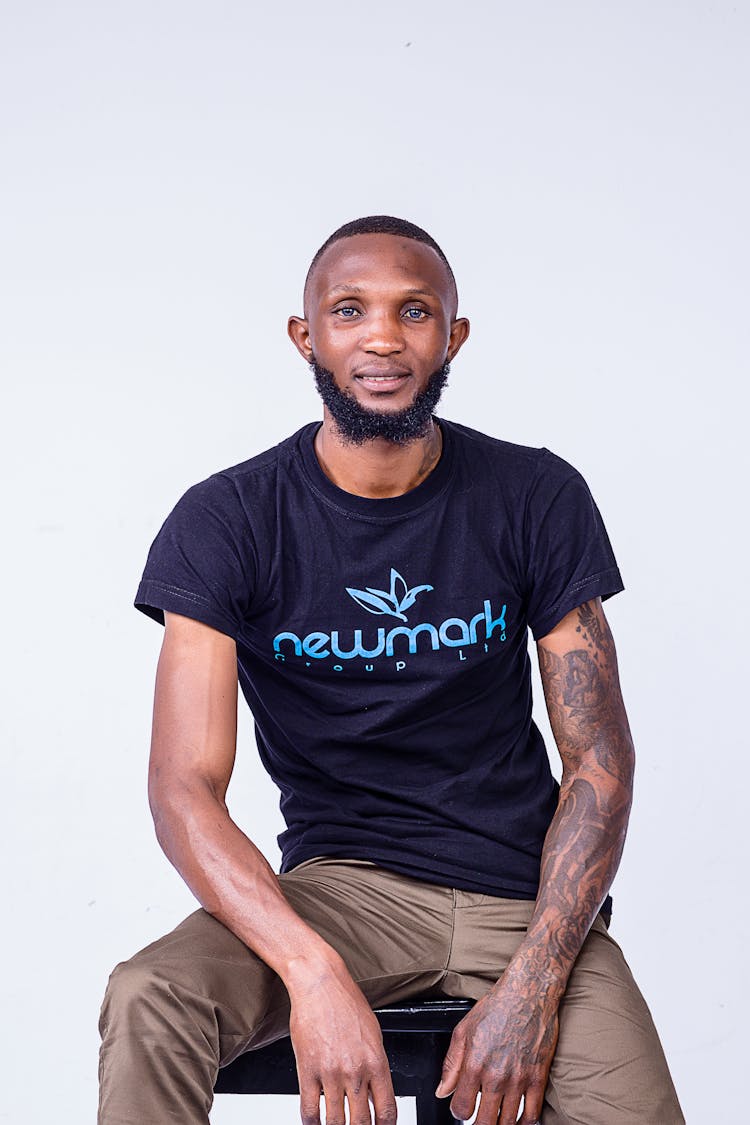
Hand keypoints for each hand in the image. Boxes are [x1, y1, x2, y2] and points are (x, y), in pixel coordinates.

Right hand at [287, 955, 396, 1124]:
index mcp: (377, 1062)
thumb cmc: (347, 1003)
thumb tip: (376, 1095)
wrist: (320, 983)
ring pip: (336, 1122)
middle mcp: (355, 1071)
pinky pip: (310, 1110)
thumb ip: (376, 1067)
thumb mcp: (373, 1034)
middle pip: (362, 1124)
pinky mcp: (308, 1070)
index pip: (387, 1112)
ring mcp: (331, 1072)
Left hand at [435, 974, 558, 1124]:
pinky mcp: (538, 1078)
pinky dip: (525, 1123)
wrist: (528, 995)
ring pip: (508, 1122)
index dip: (459, 1112)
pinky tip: (518, 1120)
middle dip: (479, 1124)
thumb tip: (442, 1091)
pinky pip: (533, 1114)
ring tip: (496, 1119)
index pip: (462, 1108)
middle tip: (480, 1118)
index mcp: (475, 1064)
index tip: (462, 1107)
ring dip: (500, 1124)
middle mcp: (496, 1075)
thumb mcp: (463, 1031)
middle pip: (485, 1122)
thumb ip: (451, 1065)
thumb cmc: (496, 1008)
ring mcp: (519, 1079)